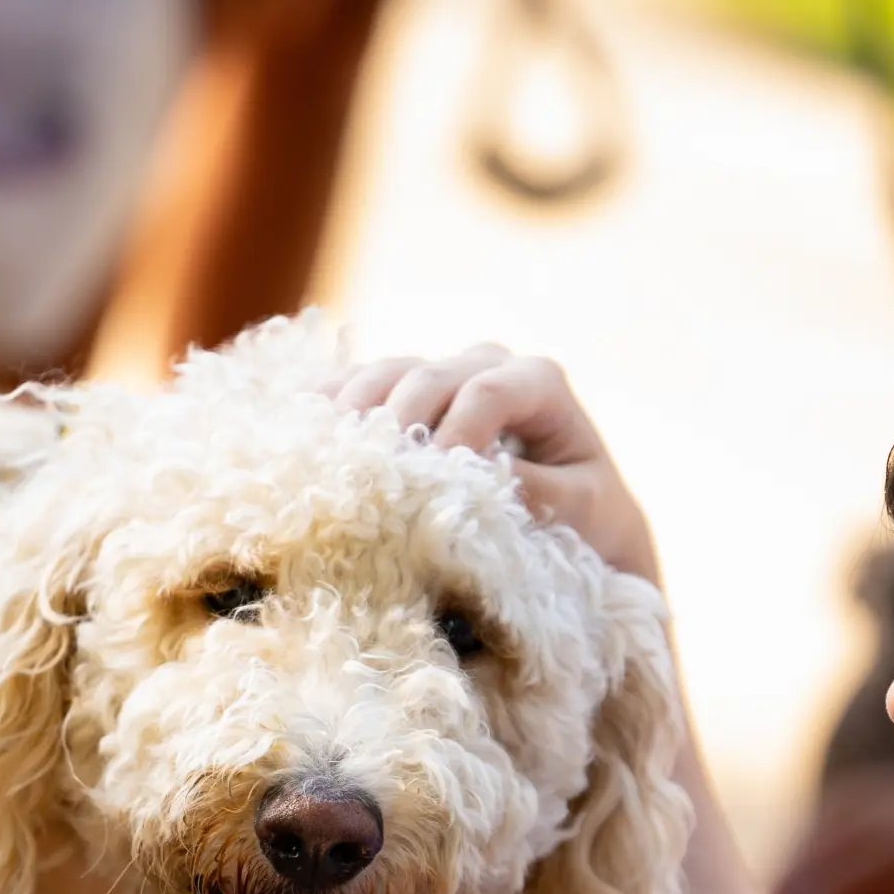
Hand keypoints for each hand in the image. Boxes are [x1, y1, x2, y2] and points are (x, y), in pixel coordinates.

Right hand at [333, 345, 660, 581]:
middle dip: (399, 424)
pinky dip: (332, 404)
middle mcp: (488, 365)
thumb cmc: (589, 521)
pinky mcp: (405, 397)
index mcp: (538, 381)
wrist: (579, 528)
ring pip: (388, 374)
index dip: (457, 432)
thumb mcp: (583, 512)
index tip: (435, 480)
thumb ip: (537, 491)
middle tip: (374, 473)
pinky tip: (304, 426)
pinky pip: (360, 386)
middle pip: (430, 377)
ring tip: (330, 452)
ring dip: (355, 411)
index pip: (487, 392)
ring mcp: (441, 376)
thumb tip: (473, 477)